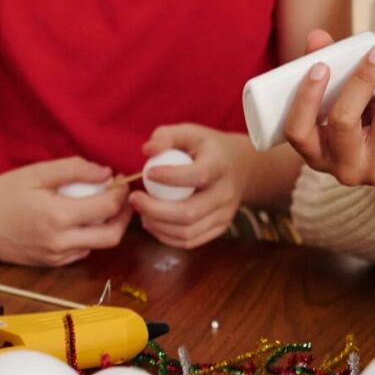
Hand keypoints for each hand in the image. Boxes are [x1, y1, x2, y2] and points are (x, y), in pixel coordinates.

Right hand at [0, 157, 133, 265]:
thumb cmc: (1, 194)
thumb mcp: (36, 173)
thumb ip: (74, 170)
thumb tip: (106, 173)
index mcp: (58, 216)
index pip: (108, 208)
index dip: (121, 193)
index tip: (119, 180)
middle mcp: (61, 242)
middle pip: (112, 236)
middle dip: (124, 216)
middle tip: (122, 198)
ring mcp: (56, 256)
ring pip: (98, 246)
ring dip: (108, 226)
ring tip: (102, 205)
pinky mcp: (51, 263)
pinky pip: (81, 251)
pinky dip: (89, 235)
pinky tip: (81, 219)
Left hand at [129, 126, 251, 248]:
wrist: (239, 167)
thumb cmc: (206, 148)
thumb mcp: (189, 133)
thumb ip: (166, 136)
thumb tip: (147, 150)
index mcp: (220, 165)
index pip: (197, 175)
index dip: (170, 177)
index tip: (148, 173)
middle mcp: (225, 193)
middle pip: (190, 212)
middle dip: (155, 210)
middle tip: (134, 199)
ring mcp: (224, 214)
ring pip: (188, 232)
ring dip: (158, 226)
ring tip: (141, 212)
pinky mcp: (219, 228)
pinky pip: (190, 241)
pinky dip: (166, 236)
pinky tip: (152, 223)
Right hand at [283, 30, 374, 202]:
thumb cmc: (373, 128)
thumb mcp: (348, 106)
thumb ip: (331, 71)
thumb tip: (317, 37)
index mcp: (320, 155)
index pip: (298, 131)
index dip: (306, 98)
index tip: (320, 67)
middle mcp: (347, 169)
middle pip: (343, 118)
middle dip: (362, 79)